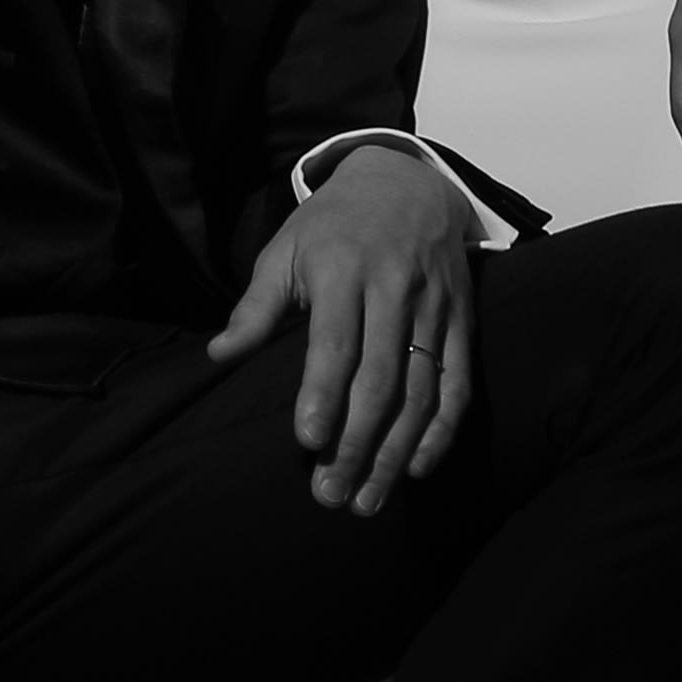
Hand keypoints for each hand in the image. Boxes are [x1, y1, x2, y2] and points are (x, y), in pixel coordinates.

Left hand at [207, 142, 477, 510]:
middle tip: (331, 493)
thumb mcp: (285, 250)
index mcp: (343, 270)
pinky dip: (442, 429)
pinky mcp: (463, 319)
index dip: (323, 393)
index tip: (308, 440)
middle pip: (379, 379)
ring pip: (421, 390)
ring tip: (368, 499)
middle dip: (356, 443)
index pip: (336, 342)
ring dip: (395, 451)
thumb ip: (255, 307)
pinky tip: (416, 466)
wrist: (407, 181)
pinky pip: (459, 383)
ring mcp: (434, 307)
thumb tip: (219, 356)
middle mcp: (394, 289)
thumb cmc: (333, 226)